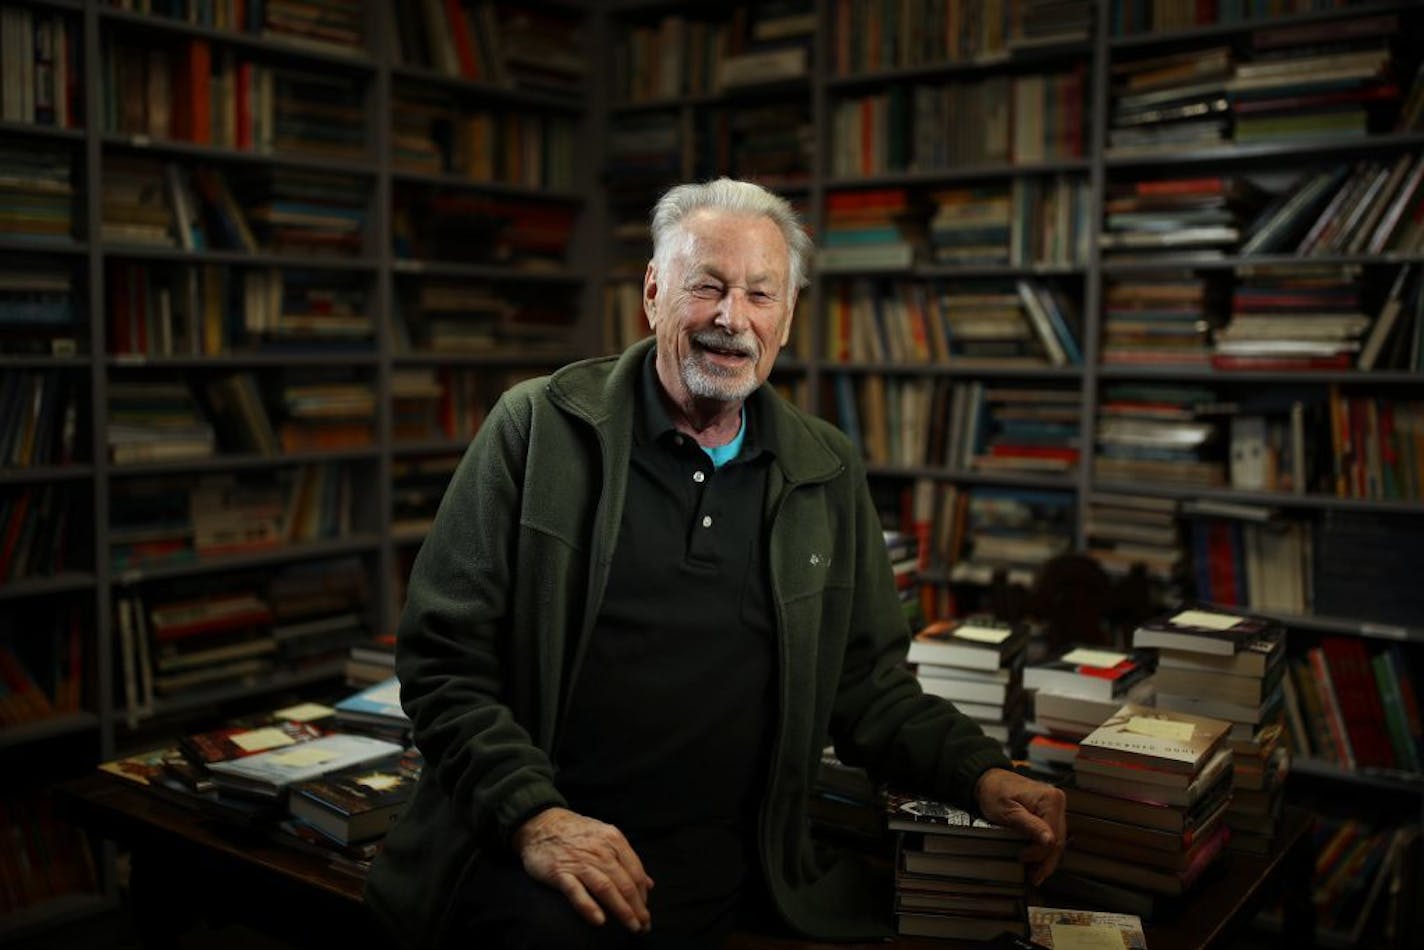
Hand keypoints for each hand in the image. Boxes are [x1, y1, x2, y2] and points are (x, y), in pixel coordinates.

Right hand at [512, 806, 653, 932]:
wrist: (540, 822)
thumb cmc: (576, 833)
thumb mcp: (605, 837)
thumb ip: (627, 860)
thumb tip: (649, 884)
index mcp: (614, 840)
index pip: (636, 873)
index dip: (643, 896)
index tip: (645, 913)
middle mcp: (601, 850)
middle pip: (625, 884)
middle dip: (638, 908)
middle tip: (644, 927)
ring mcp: (580, 861)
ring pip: (606, 888)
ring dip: (622, 910)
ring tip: (631, 927)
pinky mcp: (560, 872)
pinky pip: (577, 892)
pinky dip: (589, 907)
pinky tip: (600, 921)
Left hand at [974, 768, 1066, 885]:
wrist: (989, 780)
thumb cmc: (995, 792)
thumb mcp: (1009, 812)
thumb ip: (1030, 826)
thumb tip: (1049, 841)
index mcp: (1050, 799)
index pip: (1053, 836)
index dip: (1039, 853)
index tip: (1024, 860)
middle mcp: (1057, 801)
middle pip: (1058, 839)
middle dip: (1046, 861)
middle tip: (1035, 877)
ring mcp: (1054, 806)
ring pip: (1057, 839)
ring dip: (1046, 858)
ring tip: (1036, 874)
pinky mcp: (1049, 811)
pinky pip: (1051, 833)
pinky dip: (1044, 849)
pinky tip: (1037, 861)